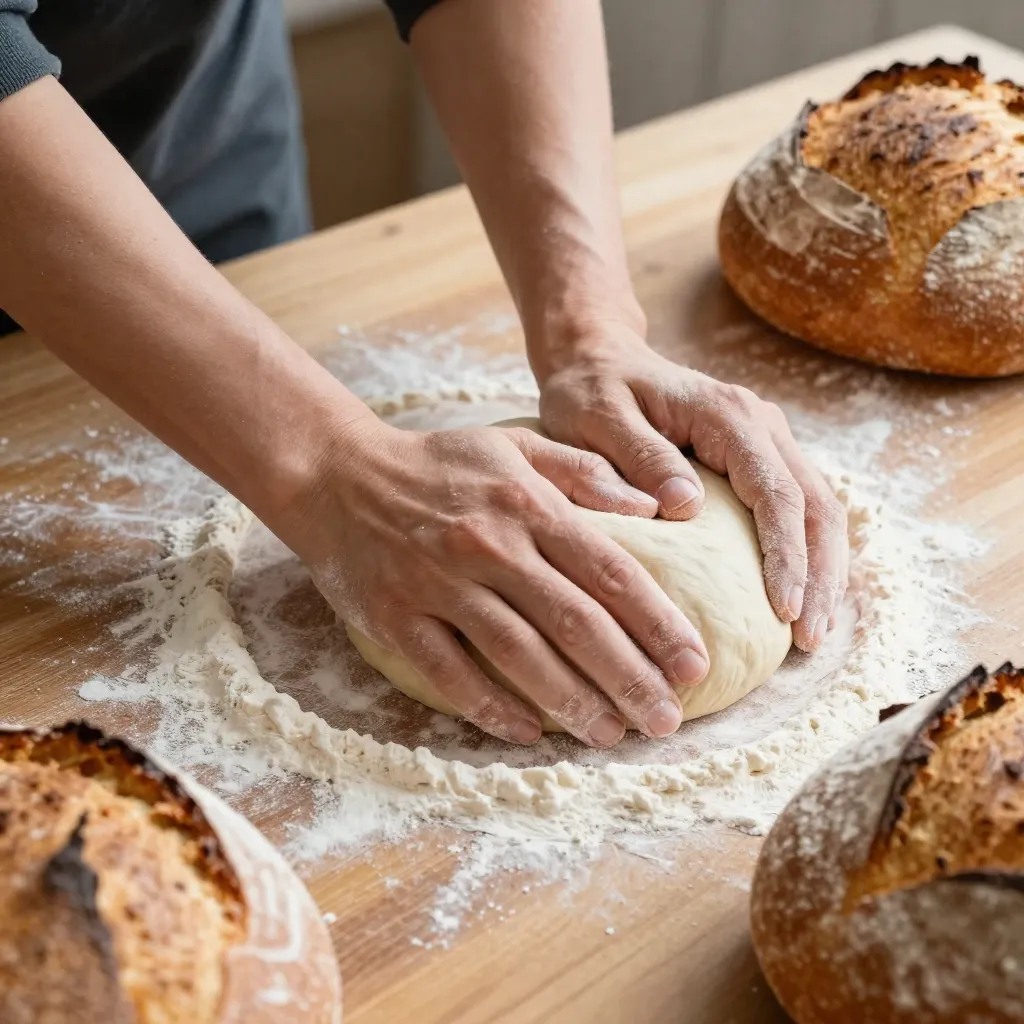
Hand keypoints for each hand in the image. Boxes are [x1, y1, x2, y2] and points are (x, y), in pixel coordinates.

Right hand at [285, 419, 710, 746]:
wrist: (338, 476)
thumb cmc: (438, 464)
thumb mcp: (513, 445)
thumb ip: (584, 471)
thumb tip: (654, 507)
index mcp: (527, 503)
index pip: (609, 572)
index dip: (658, 623)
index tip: (694, 665)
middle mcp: (489, 545)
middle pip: (574, 622)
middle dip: (629, 677)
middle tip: (666, 721)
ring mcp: (439, 585)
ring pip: (518, 655)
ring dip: (571, 702)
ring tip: (612, 735)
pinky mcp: (397, 618)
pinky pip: (451, 674)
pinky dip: (491, 707)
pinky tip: (529, 732)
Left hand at [537, 325, 848, 652]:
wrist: (597, 358)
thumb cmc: (590, 391)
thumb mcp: (598, 418)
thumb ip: (640, 457)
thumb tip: (686, 507)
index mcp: (727, 415)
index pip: (775, 493)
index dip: (787, 556)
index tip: (786, 612)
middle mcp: (760, 423)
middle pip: (816, 504)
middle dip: (821, 575)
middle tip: (810, 641)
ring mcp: (766, 439)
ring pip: (818, 508)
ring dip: (823, 571)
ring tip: (812, 634)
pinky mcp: (758, 457)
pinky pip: (797, 509)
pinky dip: (805, 555)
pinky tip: (798, 600)